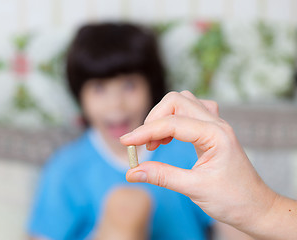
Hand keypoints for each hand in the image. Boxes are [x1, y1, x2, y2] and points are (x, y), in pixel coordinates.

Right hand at [120, 91, 295, 238]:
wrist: (256, 207)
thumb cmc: (233, 199)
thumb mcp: (194, 189)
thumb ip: (161, 176)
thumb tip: (132, 171)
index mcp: (215, 135)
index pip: (172, 123)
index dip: (145, 131)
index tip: (126, 143)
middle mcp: (216, 123)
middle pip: (177, 101)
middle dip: (154, 118)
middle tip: (143, 144)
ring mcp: (215, 124)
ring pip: (183, 102)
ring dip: (163, 117)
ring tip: (155, 143)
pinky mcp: (212, 131)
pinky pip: (189, 113)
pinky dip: (173, 121)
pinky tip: (168, 139)